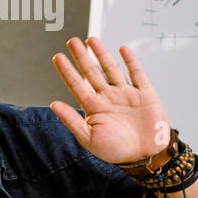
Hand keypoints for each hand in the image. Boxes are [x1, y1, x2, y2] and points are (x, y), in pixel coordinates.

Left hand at [50, 37, 171, 165]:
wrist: (143, 157)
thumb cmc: (115, 151)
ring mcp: (126, 94)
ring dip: (102, 54)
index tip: (57, 57)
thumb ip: (71, 120)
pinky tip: (122, 49)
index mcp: (93, 108)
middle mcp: (108, 98)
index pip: (76, 85)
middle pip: (92, 73)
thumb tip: (53, 104)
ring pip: (111, 69)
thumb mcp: (88, 138)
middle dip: (82, 57)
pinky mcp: (145, 95)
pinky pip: (137, 74)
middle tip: (71, 41)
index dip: (67, 71)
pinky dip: (130, 62)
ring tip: (91, 40)